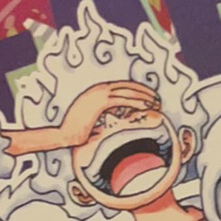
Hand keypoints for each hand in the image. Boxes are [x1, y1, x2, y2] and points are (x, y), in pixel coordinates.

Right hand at [2, 82, 159, 154]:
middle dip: (144, 91)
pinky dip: (136, 102)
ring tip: (156, 102)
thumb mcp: (89, 123)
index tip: (149, 96)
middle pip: (127, 86)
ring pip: (127, 91)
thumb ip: (98, 122)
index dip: (136, 90)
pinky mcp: (100, 102)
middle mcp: (98, 89)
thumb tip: (102, 131)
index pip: (121, 86)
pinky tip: (147, 106)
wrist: (63, 134)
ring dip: (143, 96)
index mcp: (96, 91)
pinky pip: (123, 100)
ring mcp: (98, 94)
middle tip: (157, 98)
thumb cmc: (75, 133)